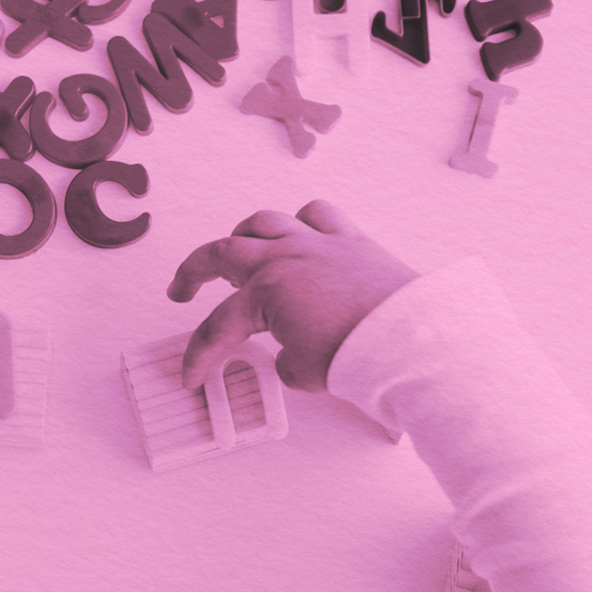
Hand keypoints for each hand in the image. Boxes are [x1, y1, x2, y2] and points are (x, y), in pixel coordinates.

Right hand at [167, 200, 418, 391]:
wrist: (410, 338)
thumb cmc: (360, 353)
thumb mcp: (305, 372)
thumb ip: (284, 361)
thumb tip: (288, 354)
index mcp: (266, 292)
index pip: (218, 328)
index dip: (199, 355)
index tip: (190, 376)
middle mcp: (284, 259)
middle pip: (222, 254)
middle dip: (193, 272)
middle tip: (181, 290)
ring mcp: (317, 244)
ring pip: (263, 222)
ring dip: (240, 236)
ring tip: (233, 251)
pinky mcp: (350, 240)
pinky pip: (317, 214)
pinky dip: (300, 221)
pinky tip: (297, 234)